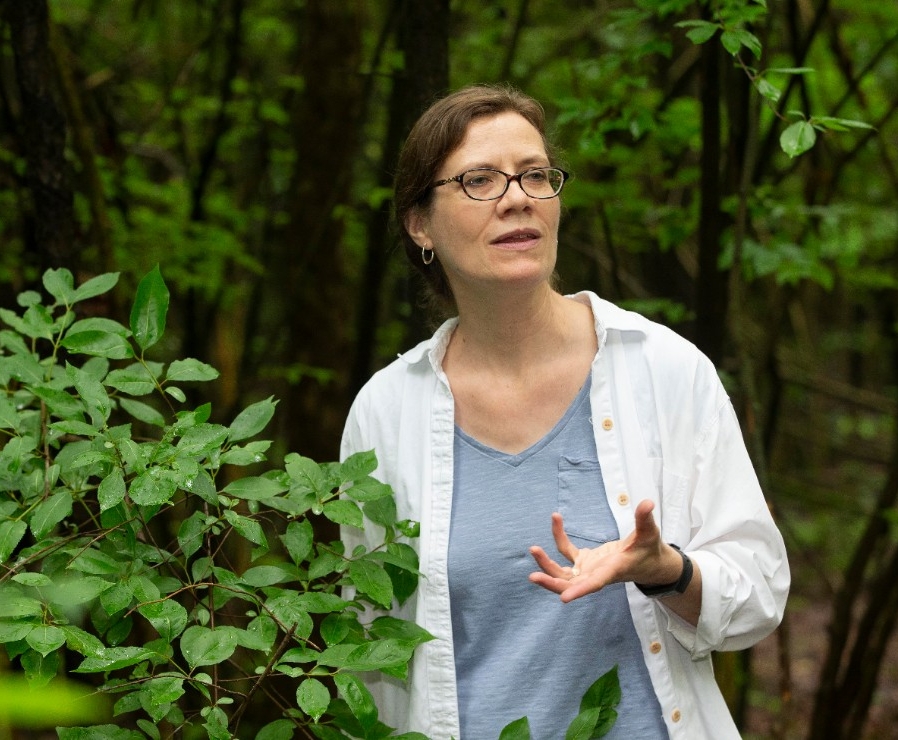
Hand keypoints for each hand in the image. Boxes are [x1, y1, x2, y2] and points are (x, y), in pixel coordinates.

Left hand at [528, 499, 682, 602]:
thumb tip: (648, 502)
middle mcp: (596, 574)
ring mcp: (588, 569)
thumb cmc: (649, 550)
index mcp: (612, 571)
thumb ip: (645, 519)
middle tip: (533, 577)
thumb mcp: (650, 533)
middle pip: (570, 584)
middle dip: (552, 582)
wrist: (647, 563)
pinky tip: (556, 518)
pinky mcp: (584, 561)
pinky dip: (558, 537)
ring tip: (533, 549)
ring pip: (563, 573)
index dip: (580, 591)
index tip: (564, 598)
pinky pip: (566, 551)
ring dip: (546, 565)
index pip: (595, 583)